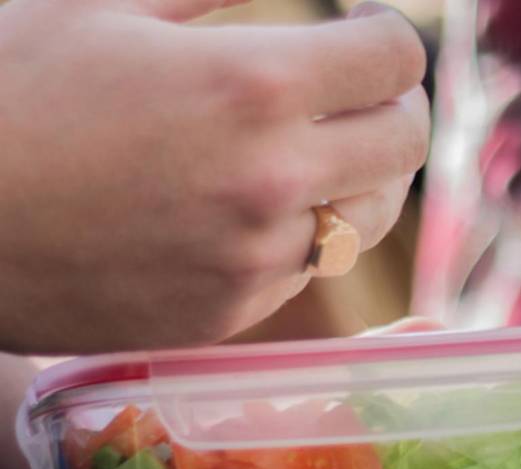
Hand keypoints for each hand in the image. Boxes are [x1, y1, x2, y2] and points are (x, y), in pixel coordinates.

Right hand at [0, 0, 428, 353]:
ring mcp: (255, 257)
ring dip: (362, 172)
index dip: (391, 32)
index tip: (366, 24)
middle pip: (406, 141)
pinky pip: (307, 266)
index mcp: (252, 86)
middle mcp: (274, 180)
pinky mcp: (229, 311)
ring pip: (368, 214)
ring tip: (321, 146)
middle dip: (396, 102)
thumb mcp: (99, 5)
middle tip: (363, 88)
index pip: (396, 58)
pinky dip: (303, 230)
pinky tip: (256, 205)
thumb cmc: (1, 93)